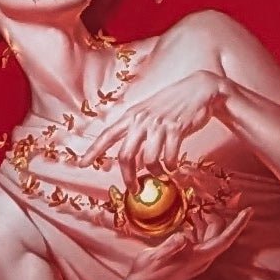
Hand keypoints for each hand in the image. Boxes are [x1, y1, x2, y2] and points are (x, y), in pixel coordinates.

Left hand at [91, 70, 227, 176]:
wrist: (198, 90)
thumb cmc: (172, 104)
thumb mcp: (148, 111)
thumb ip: (137, 129)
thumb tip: (131, 155)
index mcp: (132, 115)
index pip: (107, 135)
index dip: (93, 151)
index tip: (81, 163)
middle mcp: (141, 120)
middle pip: (126, 155)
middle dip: (128, 177)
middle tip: (134, 189)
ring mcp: (158, 124)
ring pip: (149, 160)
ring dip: (156, 172)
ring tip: (163, 173)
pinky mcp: (176, 129)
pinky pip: (169, 157)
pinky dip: (171, 166)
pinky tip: (174, 165)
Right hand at [116, 187, 255, 279]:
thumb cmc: (149, 272)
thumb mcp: (156, 256)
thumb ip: (170, 246)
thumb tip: (182, 235)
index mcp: (198, 257)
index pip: (225, 239)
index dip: (237, 225)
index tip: (248, 211)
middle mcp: (201, 258)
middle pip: (218, 233)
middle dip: (218, 215)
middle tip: (210, 197)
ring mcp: (195, 258)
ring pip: (209, 235)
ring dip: (206, 219)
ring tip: (199, 203)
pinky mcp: (188, 257)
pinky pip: (199, 238)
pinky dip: (198, 225)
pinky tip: (189, 217)